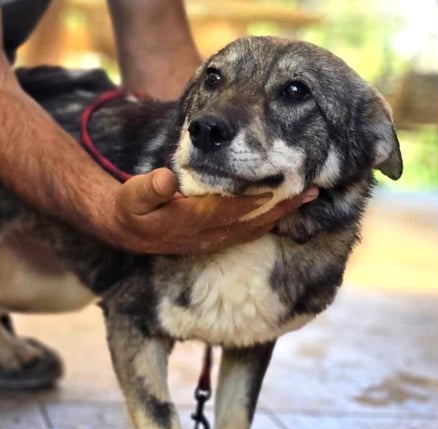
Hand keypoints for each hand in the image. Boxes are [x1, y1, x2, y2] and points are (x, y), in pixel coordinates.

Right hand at [101, 168, 318, 253]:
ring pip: (253, 228)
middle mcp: (205, 236)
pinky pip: (247, 231)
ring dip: (281, 215)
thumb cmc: (131, 208)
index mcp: (189, 222)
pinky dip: (268, 220)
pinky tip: (283, 209)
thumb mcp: (131, 197)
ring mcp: (212, 240)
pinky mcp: (214, 240)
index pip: (230, 211)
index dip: (256, 200)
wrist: (126, 232)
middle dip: (282, 209)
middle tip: (311, 192)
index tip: (281, 187)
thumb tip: (167, 178)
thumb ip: (148, 188)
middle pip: (251, 222)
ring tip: (306, 198)